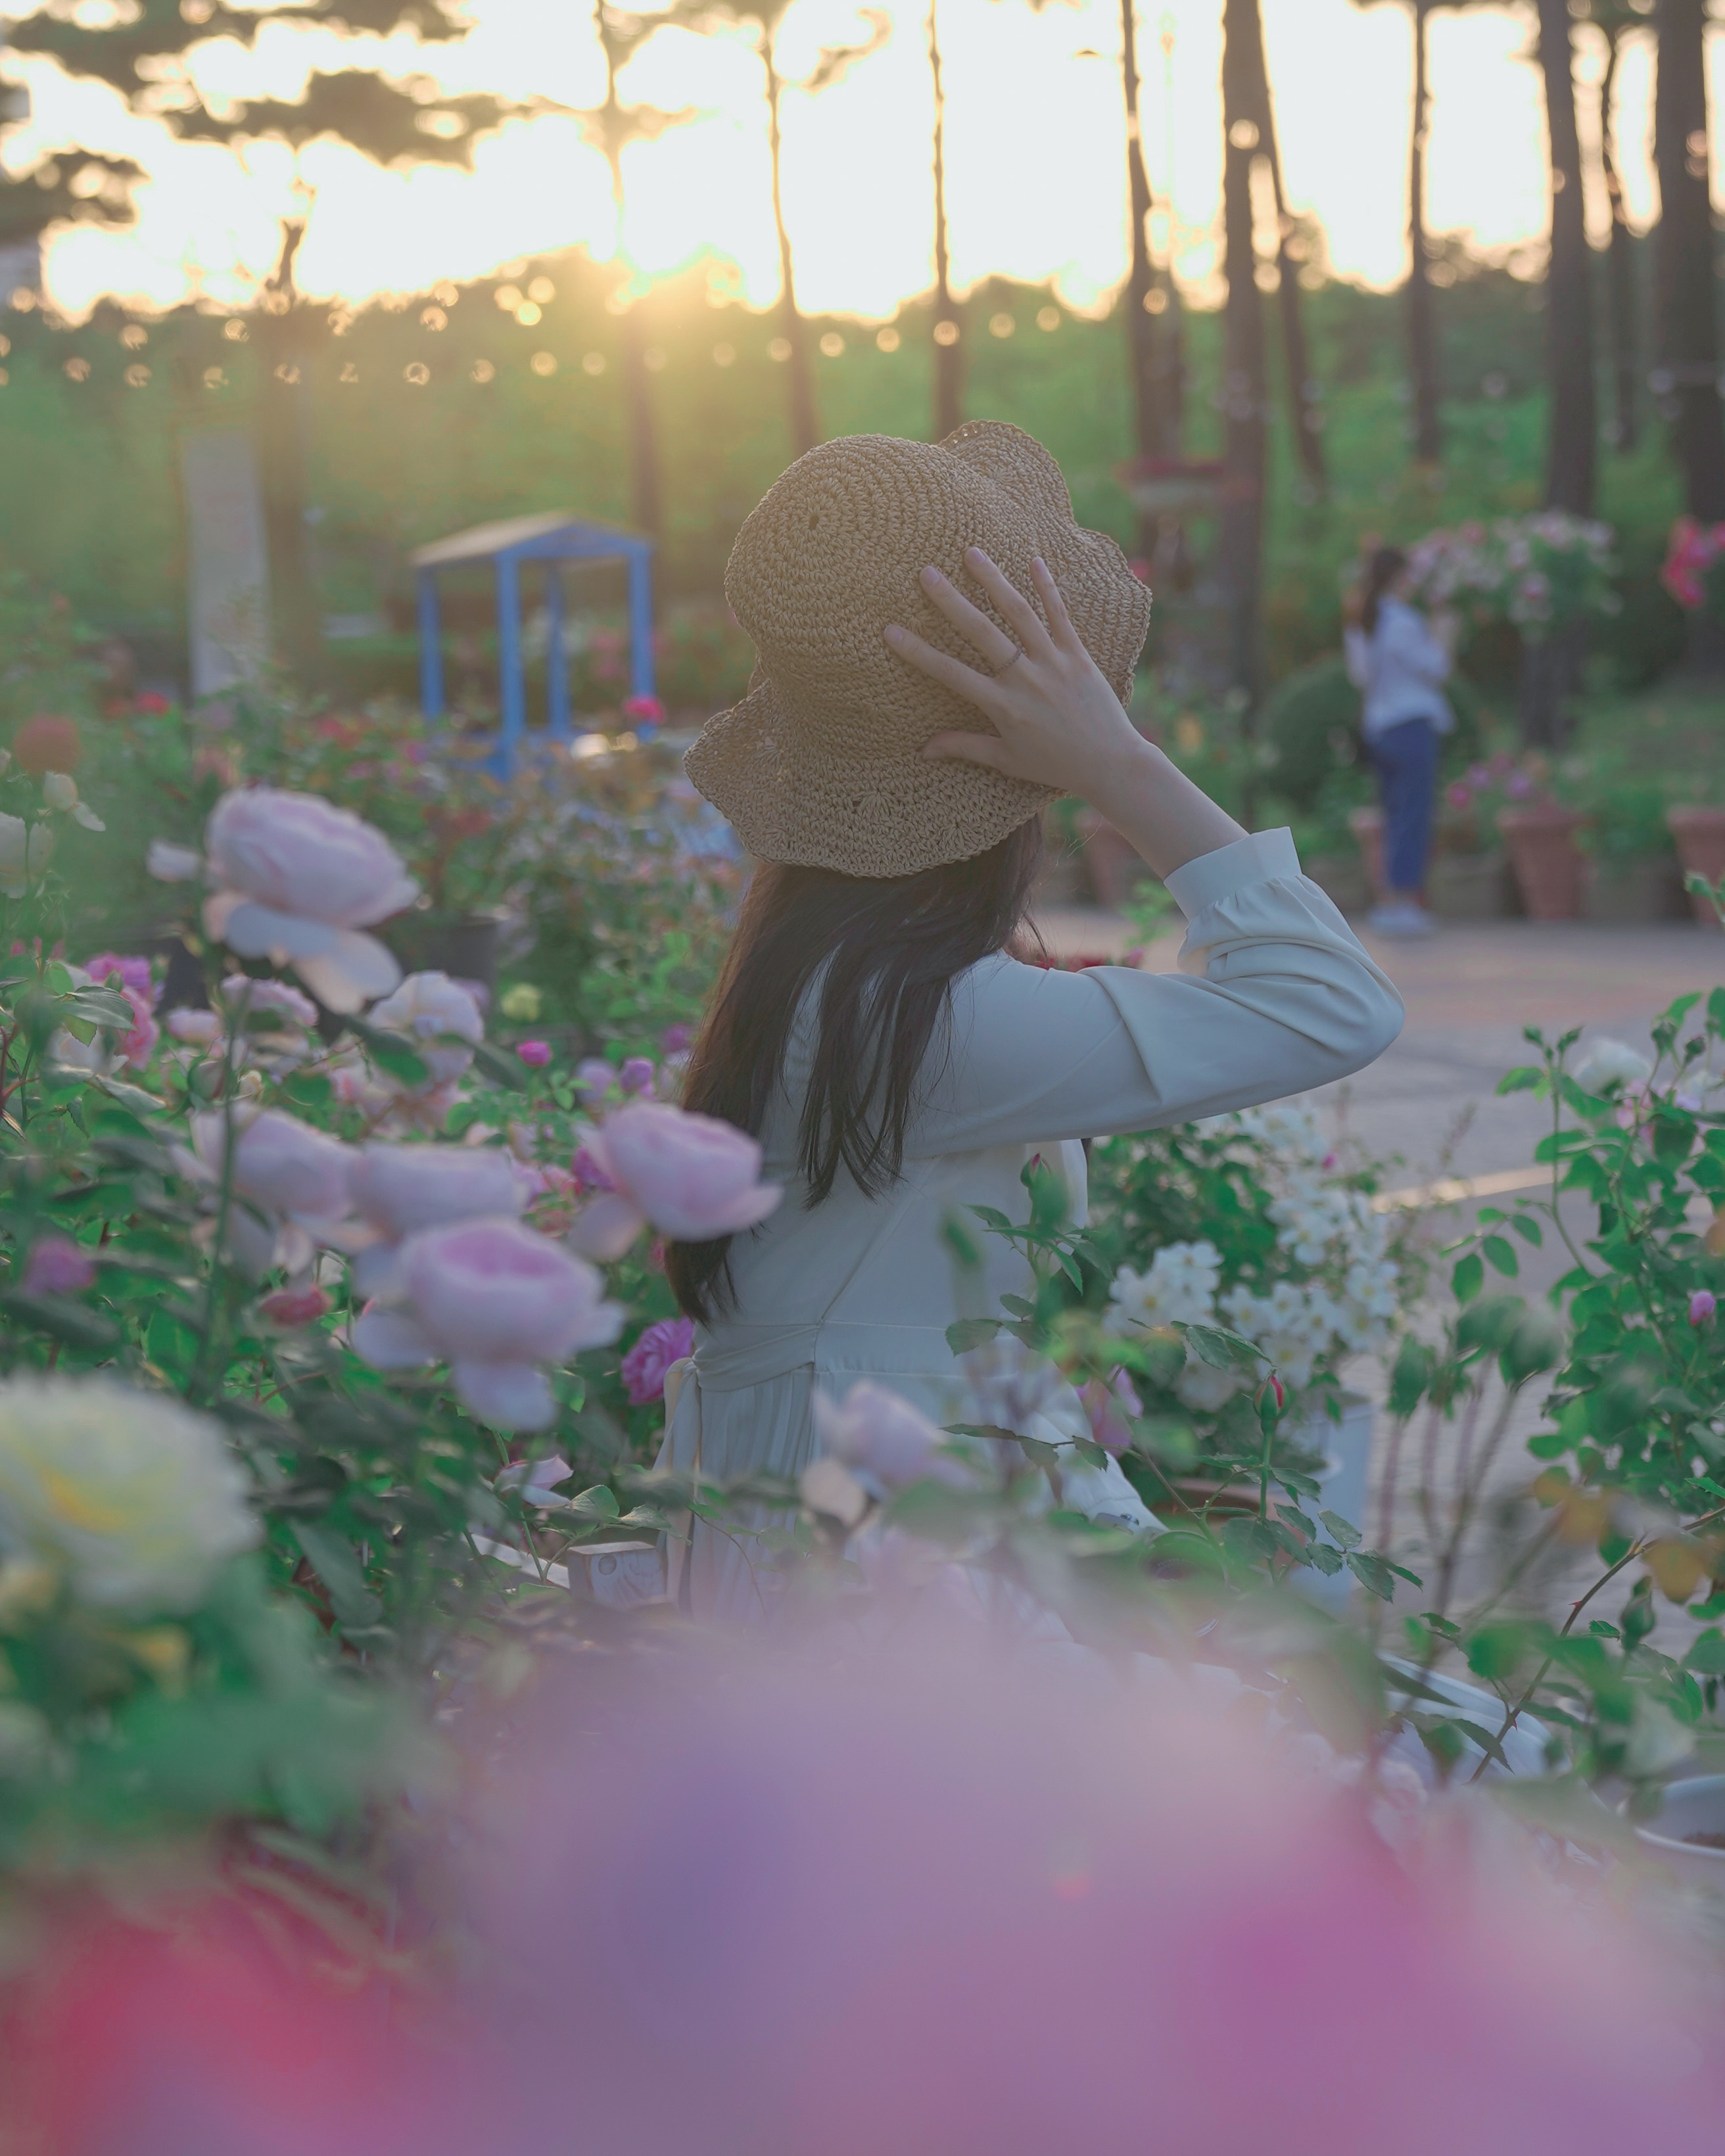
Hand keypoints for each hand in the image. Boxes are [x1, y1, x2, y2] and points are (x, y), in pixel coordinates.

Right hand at [883, 548, 1144, 803]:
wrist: (1110, 763)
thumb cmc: (1055, 765)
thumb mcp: (1007, 761)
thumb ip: (965, 747)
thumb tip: (924, 750)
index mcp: (1003, 706)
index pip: (951, 674)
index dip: (919, 652)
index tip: (891, 630)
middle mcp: (1026, 680)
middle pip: (982, 632)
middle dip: (951, 601)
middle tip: (926, 573)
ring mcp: (1053, 663)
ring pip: (1020, 614)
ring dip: (994, 580)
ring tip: (971, 553)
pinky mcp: (1078, 654)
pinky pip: (1060, 615)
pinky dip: (1047, 587)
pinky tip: (1033, 561)